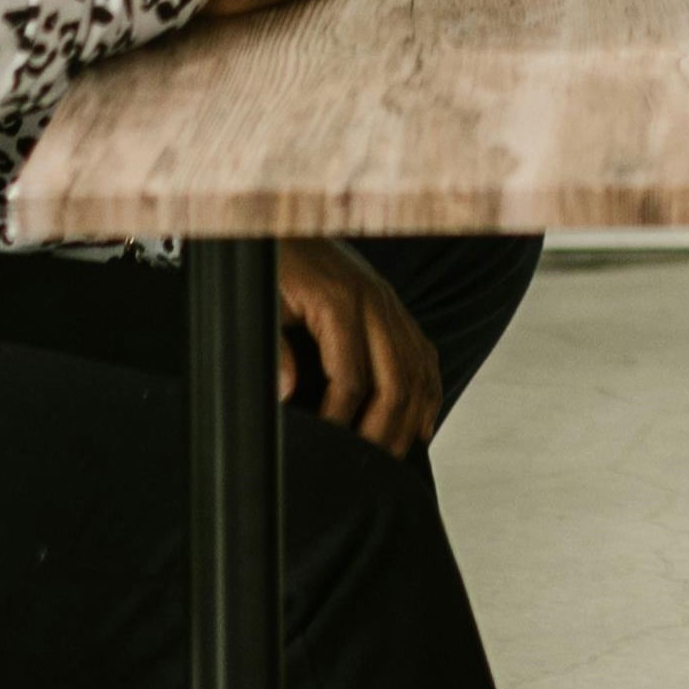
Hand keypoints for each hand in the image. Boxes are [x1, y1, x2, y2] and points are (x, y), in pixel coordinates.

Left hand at [273, 240, 445, 453]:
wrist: (285, 221)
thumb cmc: (271, 264)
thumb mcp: (261, 305)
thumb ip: (272, 351)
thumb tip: (289, 396)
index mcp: (340, 303)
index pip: (352, 380)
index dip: (340, 422)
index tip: (327, 450)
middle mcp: (376, 303)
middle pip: (397, 383)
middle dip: (384, 433)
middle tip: (364, 468)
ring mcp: (390, 304)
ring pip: (418, 372)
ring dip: (410, 420)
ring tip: (393, 457)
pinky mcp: (394, 307)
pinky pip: (424, 355)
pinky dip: (427, 393)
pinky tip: (421, 423)